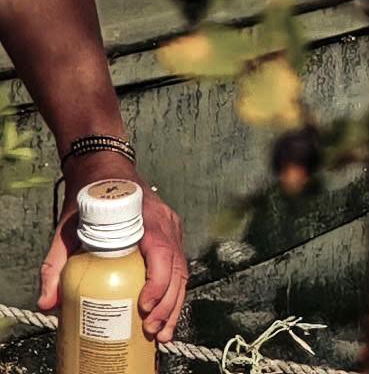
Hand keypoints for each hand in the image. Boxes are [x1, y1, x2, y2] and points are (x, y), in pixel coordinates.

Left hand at [33, 181, 183, 337]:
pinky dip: (174, 292)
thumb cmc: (88, 201)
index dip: (158, 282)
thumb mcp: (66, 230)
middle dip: (169, 303)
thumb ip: (54, 265)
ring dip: (175, 303)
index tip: (144, 306)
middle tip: (154, 331)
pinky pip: (178, 267)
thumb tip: (48, 303)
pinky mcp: (170, 237)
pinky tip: (165, 312)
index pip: (161, 253)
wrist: (106, 173)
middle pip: (177, 268)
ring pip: (182, 270)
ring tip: (163, 332)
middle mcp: (166, 225)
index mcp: (147, 220)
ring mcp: (172, 231)